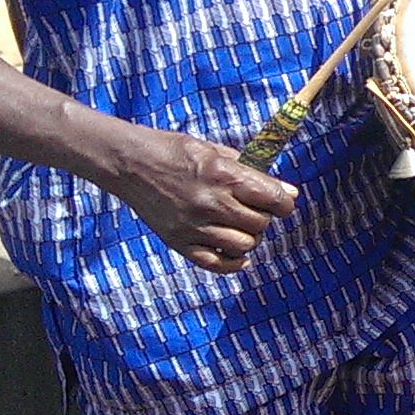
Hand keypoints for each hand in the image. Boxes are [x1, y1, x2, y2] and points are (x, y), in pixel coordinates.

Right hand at [108, 126, 299, 273]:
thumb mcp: (215, 150)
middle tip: (257, 210)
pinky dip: (233, 262)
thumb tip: (285, 191)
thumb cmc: (175, 151)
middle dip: (265, 217)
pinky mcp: (178, 242)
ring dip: (250, 238)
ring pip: (244, 245)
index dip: (284, 202)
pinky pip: (215, 263)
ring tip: (243, 227)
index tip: (283, 201)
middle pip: (260, 223)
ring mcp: (193, 226)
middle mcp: (210, 203)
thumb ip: (249, 171)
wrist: (129, 163)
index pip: (272, 198)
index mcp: (223, 176)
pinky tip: (238, 253)